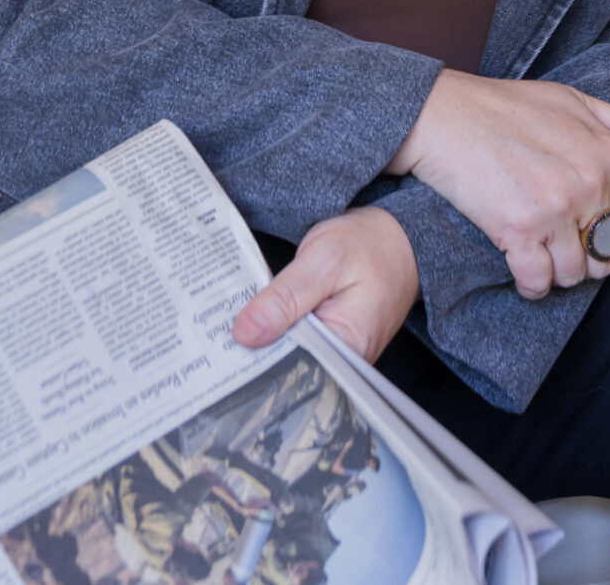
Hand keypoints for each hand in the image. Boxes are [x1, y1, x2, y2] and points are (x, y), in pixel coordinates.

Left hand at [232, 206, 418, 360]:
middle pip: (287, 369)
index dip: (252, 362)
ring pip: (289, 357)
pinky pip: (297, 345)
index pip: (290, 371)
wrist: (399, 238)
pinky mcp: (331, 341)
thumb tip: (245, 334)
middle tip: (210, 338)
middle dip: (251, 354)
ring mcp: (337, 353)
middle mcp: (344, 360)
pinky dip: (274, 332)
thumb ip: (285, 298)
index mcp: (346, 347)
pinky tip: (252, 320)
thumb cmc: (368, 245)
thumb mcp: (323, 260)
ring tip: (221, 330)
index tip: (217, 351)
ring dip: (260, 342)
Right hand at [388, 72, 609, 300]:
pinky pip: (538, 280)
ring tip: (542, 257)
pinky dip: (532, 286)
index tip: (602, 242)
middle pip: (607, 255)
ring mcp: (554, 209)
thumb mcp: (573, 101)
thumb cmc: (505, 105)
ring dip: (559, 275)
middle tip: (565, 249)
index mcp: (607, 156)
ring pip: (574, 273)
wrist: (442, 114)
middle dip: (589, 260)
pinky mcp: (517, 229)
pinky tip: (523, 273)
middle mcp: (588, 184)